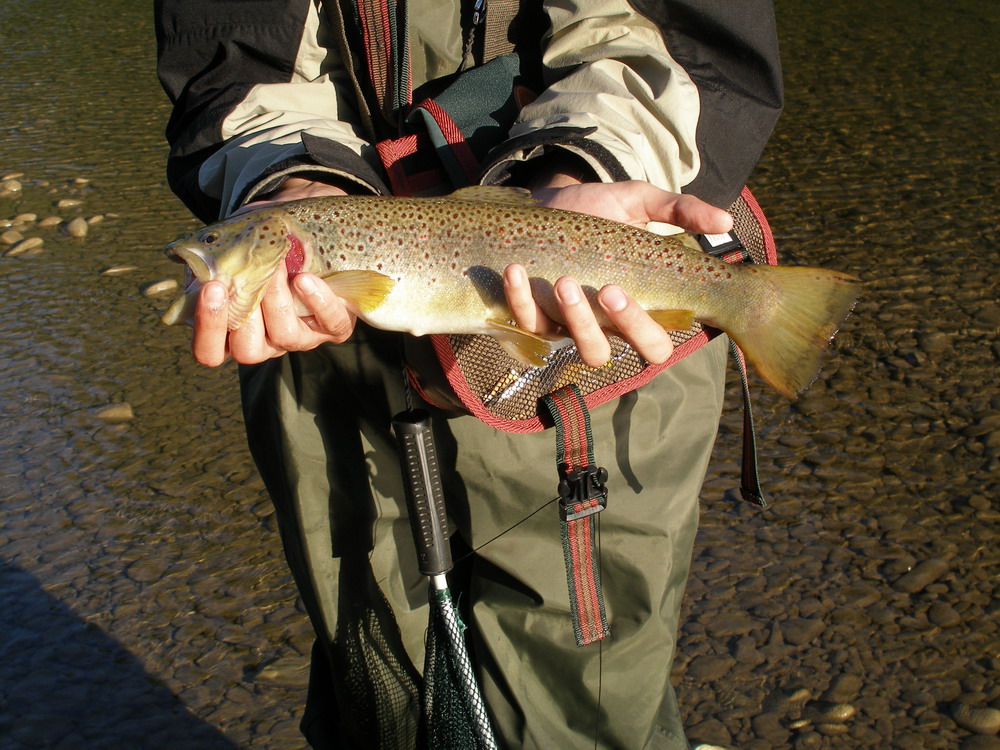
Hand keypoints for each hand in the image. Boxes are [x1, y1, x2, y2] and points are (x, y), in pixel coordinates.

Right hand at [190, 178, 355, 366]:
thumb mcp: (230, 251)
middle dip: (243, 315)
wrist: (304, 236)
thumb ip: (210, 259)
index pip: (209, 352)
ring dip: (277, 300)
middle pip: (247, 351)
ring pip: (285, 336)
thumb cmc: (258, 249)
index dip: (207, 328)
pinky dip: (318, 302)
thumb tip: (195, 256)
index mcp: (232, 333)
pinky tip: (305, 279)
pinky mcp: (333, 328)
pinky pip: (330, 324)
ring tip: (276, 266)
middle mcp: (265, 343)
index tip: (210, 289)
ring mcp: (299, 338)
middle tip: (240, 276)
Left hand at [504, 174, 732, 367]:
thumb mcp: (639, 202)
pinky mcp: (533, 316)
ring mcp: (568, 325)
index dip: (652, 332)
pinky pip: (527, 323)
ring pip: (577, 346)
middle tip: (609, 290)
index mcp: (638, 308)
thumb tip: (726, 221)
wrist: (547, 200)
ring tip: (563, 280)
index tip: (635, 292)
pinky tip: (515, 269)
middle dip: (619, 328)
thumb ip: (680, 210)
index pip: (656, 342)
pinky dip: (519, 299)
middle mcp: (605, 325)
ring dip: (572, 319)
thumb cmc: (598, 210)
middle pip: (621, 354)